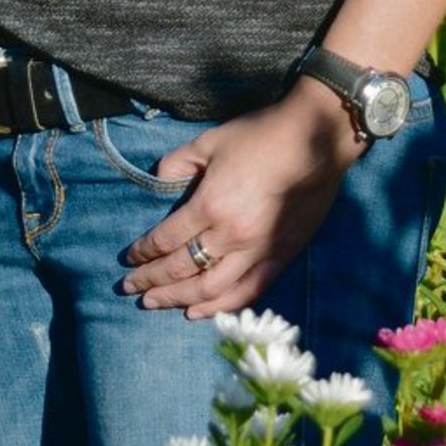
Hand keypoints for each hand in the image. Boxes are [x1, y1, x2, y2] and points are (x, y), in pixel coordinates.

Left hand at [121, 79, 363, 317]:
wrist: (317, 137)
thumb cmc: (261, 134)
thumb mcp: (211, 140)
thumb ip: (180, 162)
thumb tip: (161, 180)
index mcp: (211, 204)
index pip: (167, 240)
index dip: (144, 253)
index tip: (128, 259)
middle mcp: (232, 236)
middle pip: (183, 269)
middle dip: (153, 281)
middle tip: (130, 289)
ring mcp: (259, 250)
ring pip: (212, 290)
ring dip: (180, 299)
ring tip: (157, 304)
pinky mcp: (281, 255)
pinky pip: (248, 291)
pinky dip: (222, 306)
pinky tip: (202, 310)